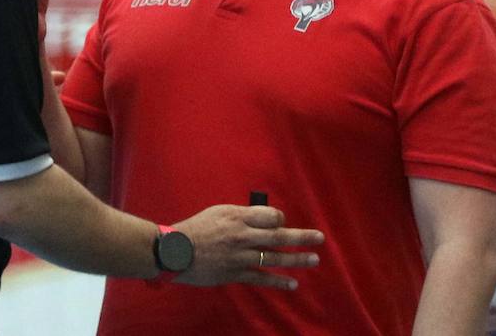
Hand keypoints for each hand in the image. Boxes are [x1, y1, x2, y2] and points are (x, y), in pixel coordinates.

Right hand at [172, 204, 323, 289]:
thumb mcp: (218, 212)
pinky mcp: (235, 274)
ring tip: (313, 259)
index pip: (270, 216)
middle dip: (302, 237)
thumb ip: (240, 215)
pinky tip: (292, 283)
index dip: (280, 219)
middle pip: (279, 236)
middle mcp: (242, 236)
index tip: (281, 221)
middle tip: (320, 238)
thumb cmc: (196, 228)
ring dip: (296, 259)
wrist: (176, 251)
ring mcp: (240, 256)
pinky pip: (261, 278)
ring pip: (274, 257)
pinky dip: (278, 281)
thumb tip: (262, 220)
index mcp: (237, 217)